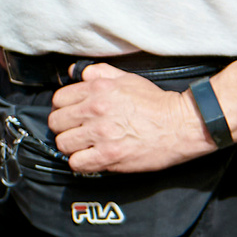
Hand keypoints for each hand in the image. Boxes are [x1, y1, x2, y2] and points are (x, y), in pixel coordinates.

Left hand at [47, 64, 212, 175]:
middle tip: (76, 132)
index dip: (63, 109)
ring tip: (84, 146)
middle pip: (56, 123)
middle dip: (64, 128)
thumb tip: (77, 73)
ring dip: (72, 147)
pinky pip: (77, 163)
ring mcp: (101, 134)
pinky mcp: (109, 156)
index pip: (59, 100)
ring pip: (63, 144)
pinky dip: (81, 163)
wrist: (181, 125)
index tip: (72, 115)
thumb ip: (100, 72)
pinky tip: (91, 159)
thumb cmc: (156, 102)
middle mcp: (95, 110)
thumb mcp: (127, 78)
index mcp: (97, 89)